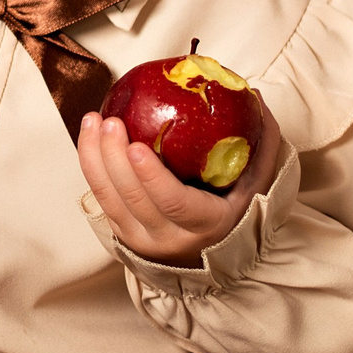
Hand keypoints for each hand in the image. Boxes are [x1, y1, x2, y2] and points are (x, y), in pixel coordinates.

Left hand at [76, 99, 283, 268]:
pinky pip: (101, 199)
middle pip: (133, 199)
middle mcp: (169, 238)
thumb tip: (257, 96)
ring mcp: (141, 239)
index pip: (173, 204)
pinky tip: (90, 136)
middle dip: (114, 158)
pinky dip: (91, 166)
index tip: (137, 147)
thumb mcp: (257, 182)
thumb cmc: (235, 210)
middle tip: (111, 121)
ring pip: (109, 200)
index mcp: (206, 225)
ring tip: (94, 120)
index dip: (152, 178)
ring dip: (95, 158)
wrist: (211, 256)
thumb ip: (262, 144)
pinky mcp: (121, 232)